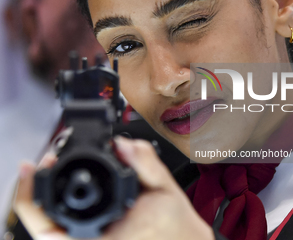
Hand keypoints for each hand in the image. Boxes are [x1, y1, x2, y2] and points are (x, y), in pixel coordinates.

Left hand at [14, 137, 213, 239]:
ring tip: (54, 173)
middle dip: (38, 193)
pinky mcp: (97, 239)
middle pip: (45, 226)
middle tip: (45, 165)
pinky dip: (62, 208)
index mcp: (102, 239)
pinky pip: (69, 227)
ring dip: (48, 200)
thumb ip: (146, 164)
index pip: (49, 229)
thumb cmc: (177, 228)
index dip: (33, 196)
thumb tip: (122, 145)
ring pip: (54, 228)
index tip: (35, 168)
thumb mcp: (167, 191)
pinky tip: (69, 190)